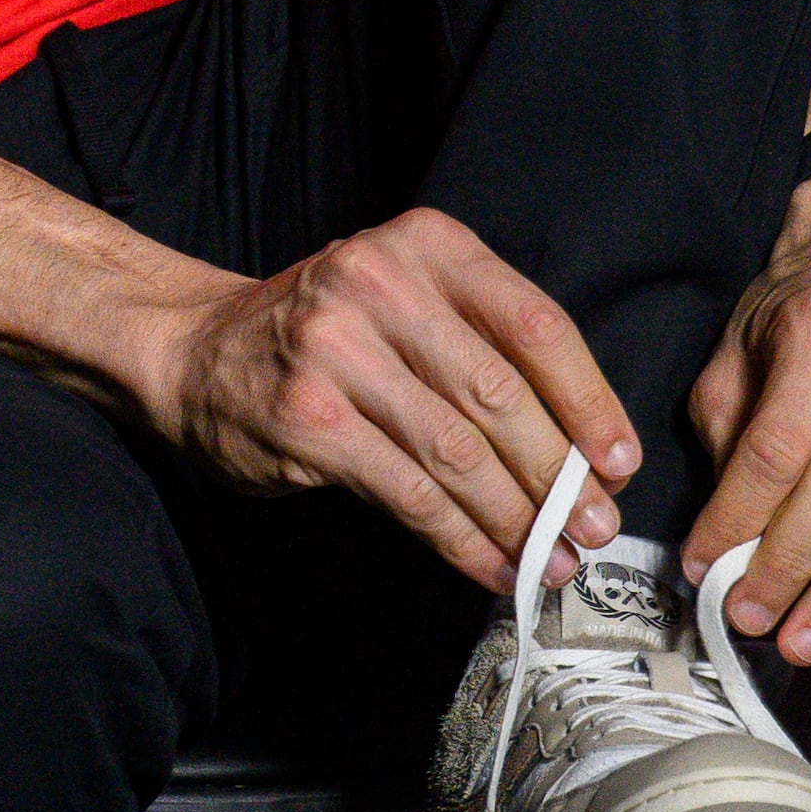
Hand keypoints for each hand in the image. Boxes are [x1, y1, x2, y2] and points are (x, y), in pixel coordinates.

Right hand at [143, 204, 638, 587]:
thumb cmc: (322, 334)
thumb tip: (588, 453)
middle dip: (561, 477)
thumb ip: (483, 347)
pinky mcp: (309, 418)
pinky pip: (410, 494)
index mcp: (422, 245)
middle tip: (594, 528)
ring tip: (551, 560)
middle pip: (501, 397)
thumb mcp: (403, 299)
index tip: (619, 462)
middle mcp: (378, 284)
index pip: (535, 324)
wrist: (191, 348)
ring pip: (459, 453)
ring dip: (518, 520)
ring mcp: (335, 350)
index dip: (590, 401)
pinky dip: (461, 541)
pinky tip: (490, 567)